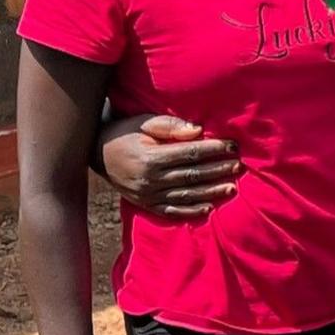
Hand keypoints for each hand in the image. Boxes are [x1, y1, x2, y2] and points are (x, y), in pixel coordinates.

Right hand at [97, 115, 239, 219]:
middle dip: (217, 170)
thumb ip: (170, 126)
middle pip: (192, 175)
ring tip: (232, 187)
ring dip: (211, 192)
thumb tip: (198, 130)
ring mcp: (148, 195)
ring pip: (186, 195)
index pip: (190, 154)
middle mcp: (150, 179)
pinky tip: (208, 208)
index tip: (232, 145)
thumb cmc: (126, 133)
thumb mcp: (144, 122)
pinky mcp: (146, 205)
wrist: (97, 154)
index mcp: (151, 157)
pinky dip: (191, 211)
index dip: (213, 150)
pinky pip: (172, 211)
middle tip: (238, 166)